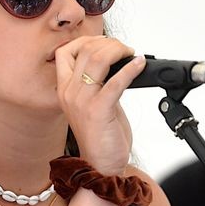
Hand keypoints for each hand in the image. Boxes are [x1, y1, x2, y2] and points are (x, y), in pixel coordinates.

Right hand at [52, 36, 145, 175]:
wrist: (102, 164)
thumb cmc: (100, 135)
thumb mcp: (92, 103)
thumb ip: (98, 82)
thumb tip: (116, 61)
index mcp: (64, 89)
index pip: (65, 52)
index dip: (85, 41)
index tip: (105, 42)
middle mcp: (69, 93)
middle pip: (85, 50)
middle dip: (109, 43)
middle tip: (124, 49)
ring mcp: (82, 101)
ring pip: (98, 59)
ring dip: (119, 51)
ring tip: (131, 54)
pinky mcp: (99, 111)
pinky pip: (116, 81)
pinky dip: (131, 68)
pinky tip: (140, 64)